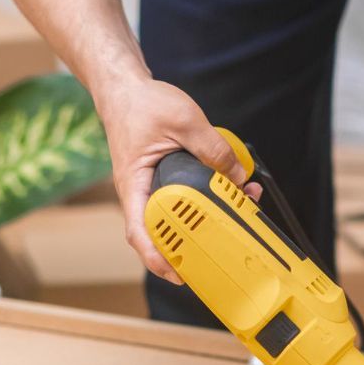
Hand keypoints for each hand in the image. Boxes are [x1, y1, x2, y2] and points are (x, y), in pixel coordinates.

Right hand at [95, 77, 249, 282]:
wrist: (125, 90)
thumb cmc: (142, 104)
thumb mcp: (184, 120)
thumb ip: (213, 148)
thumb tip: (238, 177)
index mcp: (134, 184)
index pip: (140, 232)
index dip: (156, 258)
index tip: (177, 274)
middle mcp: (139, 192)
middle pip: (160, 233)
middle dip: (191, 246)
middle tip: (220, 253)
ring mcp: (150, 188)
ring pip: (176, 217)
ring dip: (205, 221)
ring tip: (238, 215)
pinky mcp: (162, 180)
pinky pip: (182, 199)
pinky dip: (204, 201)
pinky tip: (229, 192)